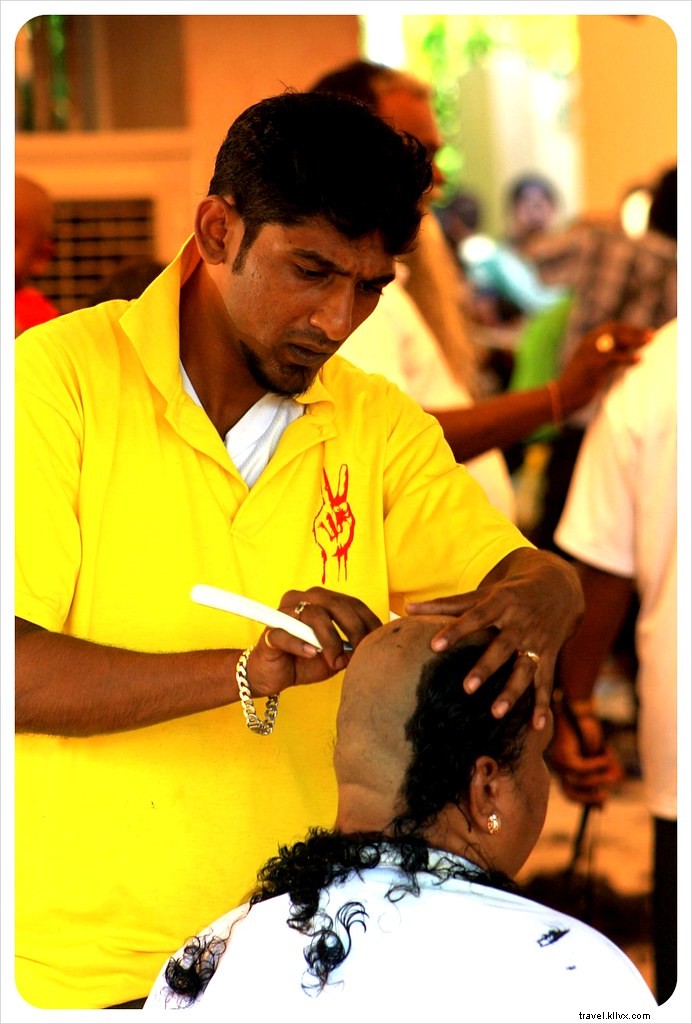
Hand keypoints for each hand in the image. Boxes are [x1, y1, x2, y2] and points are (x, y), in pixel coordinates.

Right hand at [245, 587, 381, 696]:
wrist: (273, 676)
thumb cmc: (305, 660)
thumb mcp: (336, 656)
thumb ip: (351, 648)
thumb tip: (371, 647)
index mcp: (320, 600)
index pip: (351, 603)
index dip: (368, 620)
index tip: (379, 639)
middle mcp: (302, 600)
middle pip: (335, 604)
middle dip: (354, 629)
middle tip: (360, 652)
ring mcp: (284, 614)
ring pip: (314, 615)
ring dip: (330, 640)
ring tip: (335, 661)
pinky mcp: (270, 633)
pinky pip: (286, 634)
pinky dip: (301, 644)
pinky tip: (311, 654)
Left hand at [405, 549, 583, 729]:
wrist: (558, 586)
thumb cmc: (508, 593)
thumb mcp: (482, 593)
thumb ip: (446, 604)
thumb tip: (407, 608)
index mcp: (500, 603)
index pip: (474, 617)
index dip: (455, 631)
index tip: (434, 646)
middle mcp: (520, 624)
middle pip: (502, 647)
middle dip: (486, 668)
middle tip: (466, 688)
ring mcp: (536, 642)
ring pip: (525, 669)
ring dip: (512, 692)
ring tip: (495, 713)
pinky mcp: (549, 657)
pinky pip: (546, 683)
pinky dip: (542, 705)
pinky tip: (536, 727)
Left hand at [548, 711, 623, 806]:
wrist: (580, 709)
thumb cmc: (589, 730)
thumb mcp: (600, 754)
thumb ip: (605, 770)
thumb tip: (613, 787)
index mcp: (563, 769)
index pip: (570, 793)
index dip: (586, 802)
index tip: (602, 807)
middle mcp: (558, 767)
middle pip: (570, 794)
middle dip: (589, 798)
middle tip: (605, 796)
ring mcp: (559, 762)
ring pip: (581, 781)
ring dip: (601, 776)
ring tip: (612, 763)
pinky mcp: (565, 755)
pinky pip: (584, 768)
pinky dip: (598, 764)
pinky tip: (607, 755)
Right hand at [557, 320, 652, 414]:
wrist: (560, 396)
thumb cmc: (577, 384)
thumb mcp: (593, 364)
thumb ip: (607, 355)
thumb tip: (629, 347)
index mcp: (587, 341)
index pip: (611, 326)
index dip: (629, 327)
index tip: (643, 332)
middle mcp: (588, 343)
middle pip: (616, 330)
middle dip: (635, 331)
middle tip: (651, 335)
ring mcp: (590, 353)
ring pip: (617, 340)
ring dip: (635, 340)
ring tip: (648, 341)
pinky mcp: (593, 366)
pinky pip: (614, 358)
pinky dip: (628, 358)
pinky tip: (638, 359)